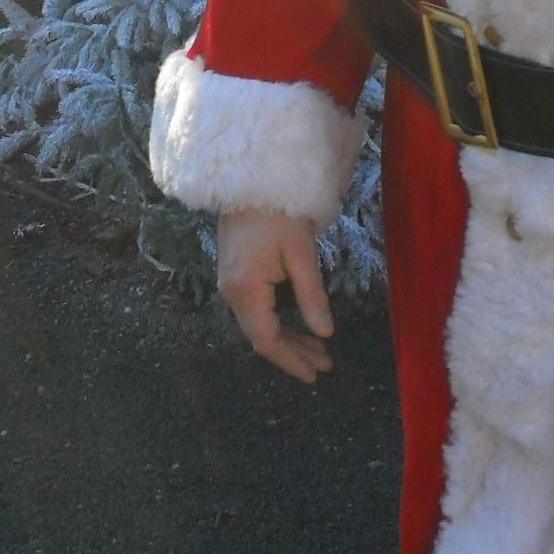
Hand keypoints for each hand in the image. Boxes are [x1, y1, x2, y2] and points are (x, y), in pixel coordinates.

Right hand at [215, 208, 334, 384]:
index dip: (291, 360)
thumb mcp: (302, 253)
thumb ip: (312, 296)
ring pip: (258, 324)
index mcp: (245, 290)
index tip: (316, 374)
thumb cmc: (279, 212)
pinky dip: (277, 322)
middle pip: (261, 336)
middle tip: (325, 364)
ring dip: (287, 338)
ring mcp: (229, 283)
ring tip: (317, 350)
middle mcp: (231, 293)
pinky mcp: (235, 274)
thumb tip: (325, 334)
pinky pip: (255, 310)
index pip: (267, 340)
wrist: (248, 179)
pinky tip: (296, 325)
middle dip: (293, 353)